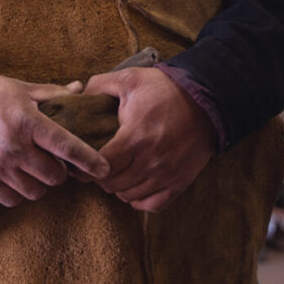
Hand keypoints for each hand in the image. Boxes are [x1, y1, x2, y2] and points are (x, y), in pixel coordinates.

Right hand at [0, 73, 110, 207]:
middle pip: (55, 176)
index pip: (68, 147)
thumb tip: (79, 90)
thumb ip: (52, 93)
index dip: (90, 160)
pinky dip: (19, 193)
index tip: (104, 168)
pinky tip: (17, 179)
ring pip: (36, 191)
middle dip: (59, 171)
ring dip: (40, 184)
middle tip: (54, 162)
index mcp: (28, 122)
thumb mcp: (20, 88)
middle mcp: (15, 147)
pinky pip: (12, 199)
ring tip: (34, 171)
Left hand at [84, 67, 216, 212]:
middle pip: (113, 184)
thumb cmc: (164, 89)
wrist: (206, 100)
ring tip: (115, 173)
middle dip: (100, 176)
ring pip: (130, 196)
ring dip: (118, 187)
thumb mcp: (129, 78)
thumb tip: (77, 95)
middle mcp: (151, 160)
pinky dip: (139, 200)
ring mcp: (167, 174)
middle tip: (97, 166)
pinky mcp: (180, 182)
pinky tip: (133, 187)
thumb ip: (99, 85)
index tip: (83, 161)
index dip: (87, 166)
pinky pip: (154, 204)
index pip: (102, 166)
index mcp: (135, 137)